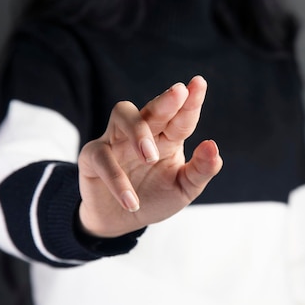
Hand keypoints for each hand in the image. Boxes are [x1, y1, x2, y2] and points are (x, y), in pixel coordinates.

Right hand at [77, 75, 222, 237]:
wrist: (120, 222)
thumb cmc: (155, 197)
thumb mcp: (184, 188)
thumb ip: (201, 170)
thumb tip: (212, 146)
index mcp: (168, 137)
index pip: (181, 117)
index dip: (191, 100)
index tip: (199, 83)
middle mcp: (143, 132)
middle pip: (153, 109)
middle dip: (166, 100)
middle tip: (179, 92)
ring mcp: (116, 141)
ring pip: (123, 116)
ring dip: (138, 131)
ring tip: (150, 156)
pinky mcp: (92, 157)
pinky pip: (103, 159)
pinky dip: (117, 180)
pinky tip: (131, 201)